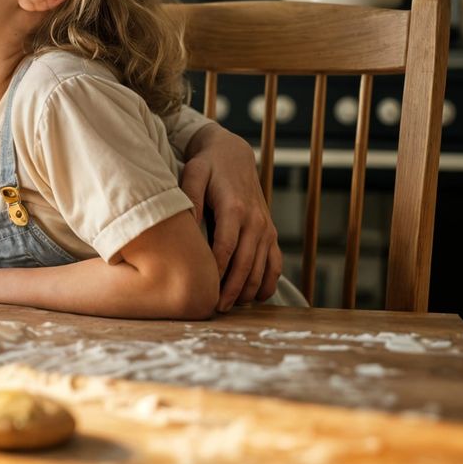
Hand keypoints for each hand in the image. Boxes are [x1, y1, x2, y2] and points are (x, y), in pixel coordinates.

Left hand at [181, 124, 281, 310]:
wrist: (234, 155)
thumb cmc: (207, 166)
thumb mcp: (193, 173)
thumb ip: (190, 196)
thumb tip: (187, 222)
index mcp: (235, 209)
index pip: (226, 247)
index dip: (216, 271)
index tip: (204, 289)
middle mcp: (255, 221)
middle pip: (246, 263)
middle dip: (231, 289)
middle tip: (215, 308)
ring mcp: (266, 228)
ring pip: (262, 268)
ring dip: (248, 290)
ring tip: (230, 306)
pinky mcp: (271, 232)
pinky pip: (275, 264)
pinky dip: (268, 283)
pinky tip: (254, 298)